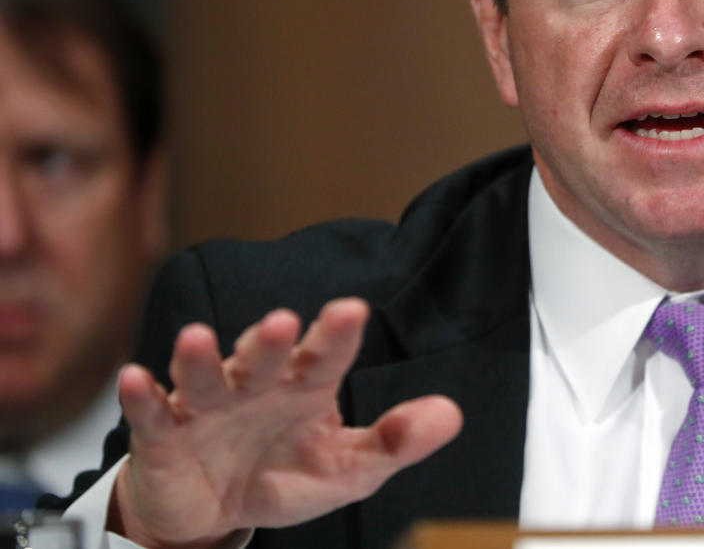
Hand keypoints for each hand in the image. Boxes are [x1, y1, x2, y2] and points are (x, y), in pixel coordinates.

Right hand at [111, 298, 462, 548]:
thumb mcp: (347, 468)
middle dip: (271, 340)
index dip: (335, 335)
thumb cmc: (285, 473)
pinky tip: (135, 377)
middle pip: (264, 357)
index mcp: (305, 388)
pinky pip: (151, 414)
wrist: (216, 512)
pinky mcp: (164, 435)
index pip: (324, 357)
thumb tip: (450, 416)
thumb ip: (395, 442)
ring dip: (200, 358)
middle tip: (283, 322)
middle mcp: (256, 386)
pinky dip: (141, 397)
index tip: (351, 310)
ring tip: (195, 337)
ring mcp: (208, 407)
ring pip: (205, 376)